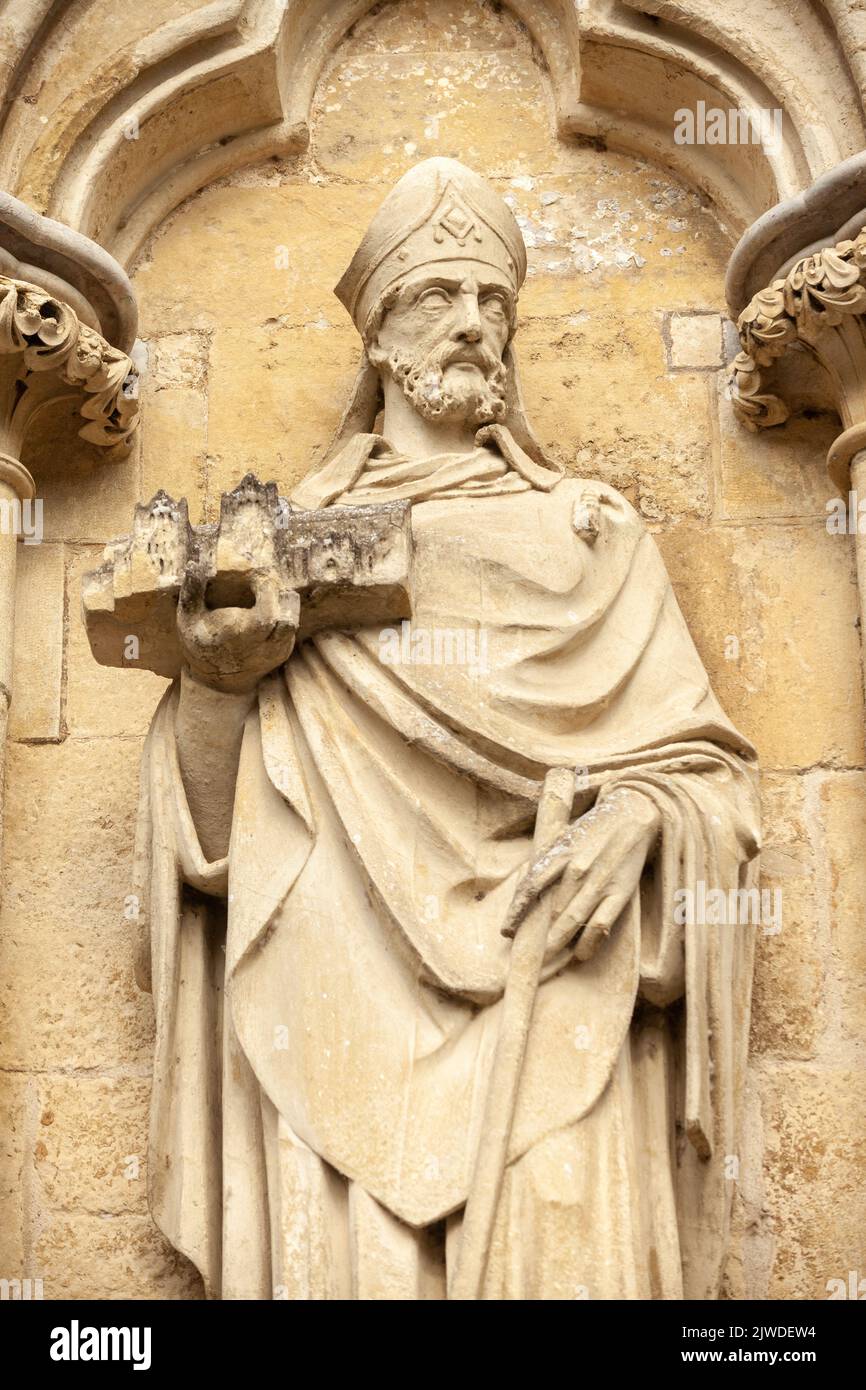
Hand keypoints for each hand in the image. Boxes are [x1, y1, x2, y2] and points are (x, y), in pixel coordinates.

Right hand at [177, 566, 299, 694]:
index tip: (255, 576)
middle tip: (264, 584)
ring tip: (264, 594)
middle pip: (289, 619)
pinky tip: (265, 607)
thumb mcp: (188, 616)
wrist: (215, 678)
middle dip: (280, 596)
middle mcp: (262, 647)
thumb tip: (195, 563)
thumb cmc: (200, 641)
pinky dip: (283, 614)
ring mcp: (276, 651)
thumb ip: (192, 589)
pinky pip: (291, 628)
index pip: (268, 614)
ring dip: (283, 604)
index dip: (267, 590)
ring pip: (293, 621)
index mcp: (240, 637)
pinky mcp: (284, 651)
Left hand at [501, 787, 660, 961]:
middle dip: (539, 937)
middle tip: (531, 957)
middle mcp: (576, 869)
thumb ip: (546, 861)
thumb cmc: (592, 829)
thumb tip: (528, 892)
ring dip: (559, 944)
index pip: (529, 887)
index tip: (507, 932)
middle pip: (551, 912)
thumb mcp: (563, 838)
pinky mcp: (619, 892)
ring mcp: (598, 882)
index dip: (516, 913)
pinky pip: (600, 924)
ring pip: (572, 921)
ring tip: (550, 959)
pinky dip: (588, 943)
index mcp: (559, 853)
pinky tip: (581, 954)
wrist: (631, 814)